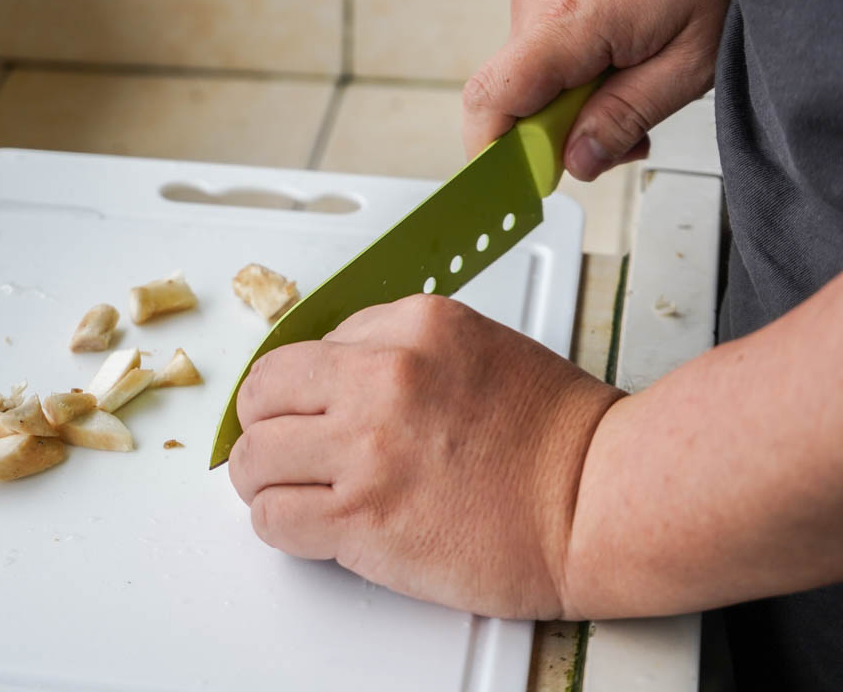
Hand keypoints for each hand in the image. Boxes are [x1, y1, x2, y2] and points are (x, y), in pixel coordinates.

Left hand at [229, 295, 623, 619]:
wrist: (599, 501)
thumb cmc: (553, 435)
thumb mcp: (474, 346)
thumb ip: (396, 346)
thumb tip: (330, 371)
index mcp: (412, 327)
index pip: (301, 350)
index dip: (293, 390)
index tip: (297, 413)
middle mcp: (382, 378)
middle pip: (262, 396)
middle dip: (264, 427)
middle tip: (282, 450)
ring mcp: (368, 448)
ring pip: (254, 459)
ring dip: (265, 480)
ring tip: (296, 491)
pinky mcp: (363, 517)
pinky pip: (272, 516)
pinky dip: (279, 524)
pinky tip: (311, 525)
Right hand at [462, 0, 730, 179]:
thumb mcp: (688, 61)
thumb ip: (625, 118)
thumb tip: (578, 160)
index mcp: (564, 20)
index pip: (490, 104)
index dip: (494, 155)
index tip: (520, 186)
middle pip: (512, 95)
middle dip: (553, 134)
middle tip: (615, 141)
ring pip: (531, 70)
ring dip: (571, 98)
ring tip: (635, 87)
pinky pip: (546, 39)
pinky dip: (576, 64)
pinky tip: (625, 56)